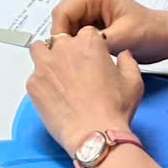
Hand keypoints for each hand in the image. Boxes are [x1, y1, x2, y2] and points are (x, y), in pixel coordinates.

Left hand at [26, 26, 145, 154]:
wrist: (94, 134)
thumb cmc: (113, 110)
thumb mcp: (133, 82)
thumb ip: (127, 61)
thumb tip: (123, 55)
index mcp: (88, 42)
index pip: (85, 33)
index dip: (88, 46)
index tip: (90, 59)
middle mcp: (64, 48)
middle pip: (60, 40)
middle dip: (66, 51)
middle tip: (74, 71)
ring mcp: (45, 65)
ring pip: (39, 50)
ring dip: (46, 58)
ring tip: (57, 76)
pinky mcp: (33, 83)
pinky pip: (33, 76)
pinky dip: (41, 83)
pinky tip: (53, 97)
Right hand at [48, 0, 167, 60]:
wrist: (164, 38)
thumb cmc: (150, 32)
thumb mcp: (124, 37)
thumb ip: (98, 42)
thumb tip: (75, 50)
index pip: (62, 12)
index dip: (60, 35)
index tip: (64, 56)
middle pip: (62, 22)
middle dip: (66, 42)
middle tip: (75, 63)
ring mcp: (89, 11)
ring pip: (67, 31)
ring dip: (73, 47)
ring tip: (84, 62)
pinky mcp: (92, 24)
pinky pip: (76, 38)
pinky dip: (79, 49)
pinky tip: (88, 60)